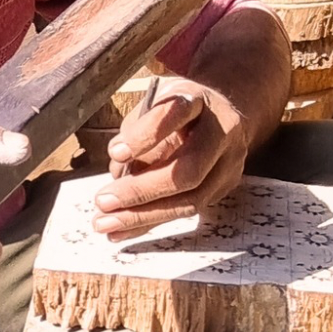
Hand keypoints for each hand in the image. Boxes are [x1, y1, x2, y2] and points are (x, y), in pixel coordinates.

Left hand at [92, 78, 247, 240]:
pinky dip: (148, 224)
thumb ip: (135, 130)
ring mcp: (228, 164)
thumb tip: (118, 169)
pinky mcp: (223, 188)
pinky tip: (119, 231)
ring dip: (142, 216)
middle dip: (142, 190)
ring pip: (190, 200)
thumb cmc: (177, 107)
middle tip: (104, 201)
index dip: (146, 135)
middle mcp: (223, 132)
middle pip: (188, 170)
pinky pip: (184, 212)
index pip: (176, 114)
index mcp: (200, 100)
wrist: (223, 112)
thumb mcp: (155, 101)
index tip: (116, 152)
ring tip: (105, 223)